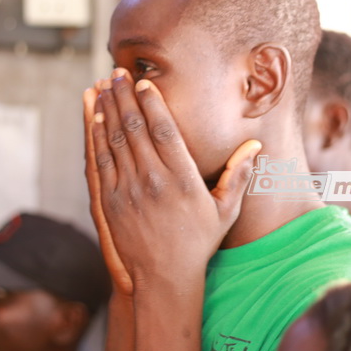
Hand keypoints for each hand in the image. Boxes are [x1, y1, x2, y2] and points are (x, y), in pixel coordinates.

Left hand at [89, 69, 260, 288]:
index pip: (164, 130)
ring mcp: (128, 190)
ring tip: (103, 86)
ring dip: (107, 110)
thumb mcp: (225, 210)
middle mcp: (153, 180)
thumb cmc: (198, 243)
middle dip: (124, 96)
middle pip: (135, 128)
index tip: (144, 82)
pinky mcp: (110, 202)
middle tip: (117, 72)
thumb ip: (238, 175)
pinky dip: (96, 137)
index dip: (152, 102)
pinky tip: (95, 119)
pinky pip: (101, 162)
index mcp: (182, 178)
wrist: (164, 278)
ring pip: (115, 140)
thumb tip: (255, 145)